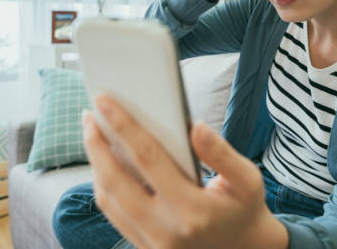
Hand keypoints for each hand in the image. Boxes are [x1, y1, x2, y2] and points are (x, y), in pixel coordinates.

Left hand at [82, 95, 287, 248]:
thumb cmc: (244, 209)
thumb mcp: (247, 180)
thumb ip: (221, 153)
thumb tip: (195, 126)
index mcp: (192, 210)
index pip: (148, 160)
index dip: (123, 126)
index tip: (104, 102)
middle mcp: (165, 230)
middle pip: (115, 182)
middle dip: (96, 145)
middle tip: (89, 115)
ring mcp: (152, 243)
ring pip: (108, 200)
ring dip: (96, 165)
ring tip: (93, 134)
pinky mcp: (144, 246)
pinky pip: (113, 214)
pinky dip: (104, 185)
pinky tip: (105, 163)